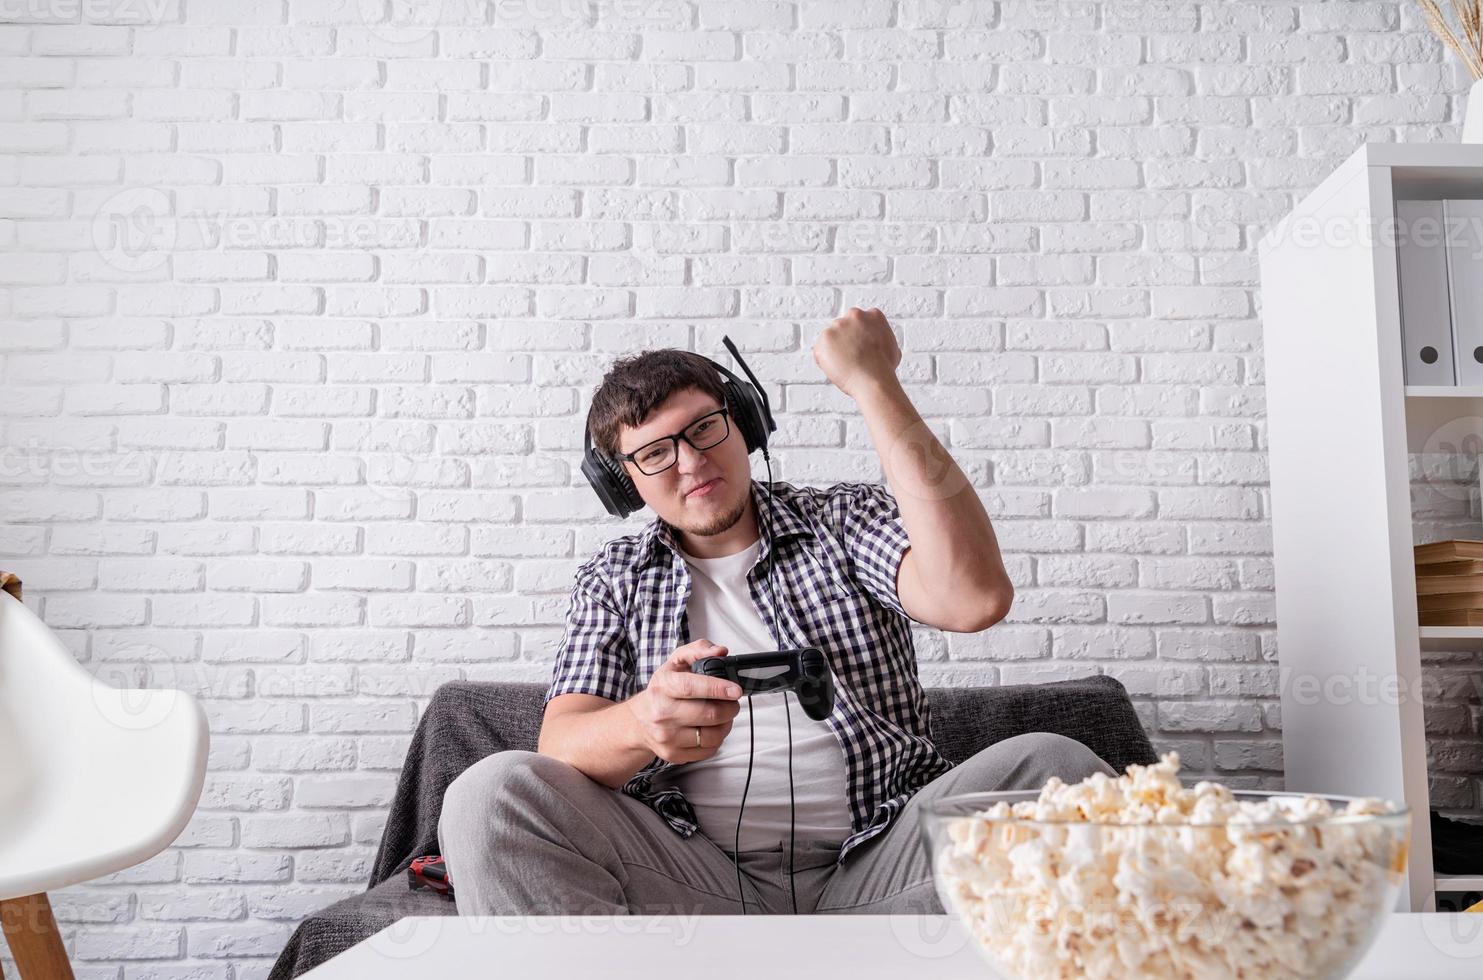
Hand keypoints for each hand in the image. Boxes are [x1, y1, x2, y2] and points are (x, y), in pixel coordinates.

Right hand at [627, 639, 741, 763]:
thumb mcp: (675, 663)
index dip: (717, 688)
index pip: (690, 687)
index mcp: (663, 687)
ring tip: (723, 715)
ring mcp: (667, 736)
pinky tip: (712, 728)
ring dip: (726, 724)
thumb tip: (720, 652)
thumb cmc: (662, 691)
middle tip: (732, 702)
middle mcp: (662, 713)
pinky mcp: (673, 754)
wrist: (639, 721)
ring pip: (712, 735)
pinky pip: (708, 750)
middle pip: (708, 714)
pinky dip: (717, 739)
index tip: (735, 690)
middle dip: (730, 707)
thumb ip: (698, 651)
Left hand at [813, 307, 901, 400]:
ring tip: (846, 364)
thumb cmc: (883, 367)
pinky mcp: (825, 337)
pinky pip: (820, 350)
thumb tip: (879, 344)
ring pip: (831, 338)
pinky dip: (825, 360)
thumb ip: (882, 340)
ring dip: (835, 350)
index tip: (860, 347)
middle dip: (846, 340)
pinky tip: (838, 367)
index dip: (859, 336)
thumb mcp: (893, 348)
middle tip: (852, 357)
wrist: (872, 377)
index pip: (861, 322)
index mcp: (873, 315)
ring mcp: (838, 325)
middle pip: (844, 326)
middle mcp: (855, 315)